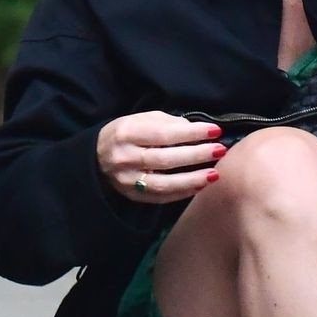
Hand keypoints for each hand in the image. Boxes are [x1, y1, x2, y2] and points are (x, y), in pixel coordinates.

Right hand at [96, 111, 226, 204]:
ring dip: (192, 179)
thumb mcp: (141, 119)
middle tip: (220, 150)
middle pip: (165, 159)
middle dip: (196, 155)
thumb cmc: (126, 134)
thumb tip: (195, 130)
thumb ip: (167, 123)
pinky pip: (161, 197)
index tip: (215, 131)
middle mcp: (125, 158)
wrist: (97, 157)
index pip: (164, 134)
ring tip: (214, 173)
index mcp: (127, 133)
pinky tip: (200, 186)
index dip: (191, 133)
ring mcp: (128, 180)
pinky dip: (182, 193)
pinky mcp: (132, 196)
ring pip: (164, 183)